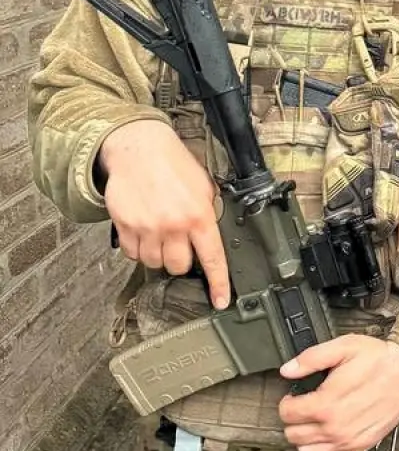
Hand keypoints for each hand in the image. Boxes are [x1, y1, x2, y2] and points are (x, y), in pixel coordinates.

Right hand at [99, 120, 230, 308]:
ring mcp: (147, 228)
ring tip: (160, 233)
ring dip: (158, 254)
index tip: (220, 301)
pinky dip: (138, 248)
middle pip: (178, 267)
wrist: (139, 149)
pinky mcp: (125, 226)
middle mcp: (174, 225)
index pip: (213, 258)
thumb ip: (208, 214)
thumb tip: (212, 238)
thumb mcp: (204, 187)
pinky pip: (132, 253)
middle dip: (180, 260)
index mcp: (199, 215)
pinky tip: (143, 231)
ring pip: (154, 263)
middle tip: (178, 243)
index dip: (218, 284)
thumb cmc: (173, 165)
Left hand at [278, 335, 398, 450]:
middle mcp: (334, 428)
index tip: (295, 395)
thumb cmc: (378, 359)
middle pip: (294, 435)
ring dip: (304, 439)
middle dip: (293, 420)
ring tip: (312, 423)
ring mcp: (347, 441)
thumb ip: (311, 358)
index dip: (287, 402)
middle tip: (303, 407)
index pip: (287, 413)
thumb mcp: (343, 347)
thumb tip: (287, 370)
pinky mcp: (361, 446)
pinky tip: (324, 440)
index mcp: (325, 404)